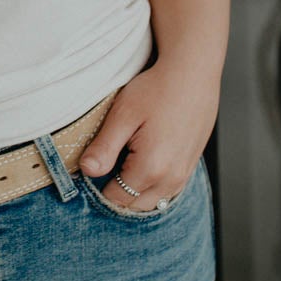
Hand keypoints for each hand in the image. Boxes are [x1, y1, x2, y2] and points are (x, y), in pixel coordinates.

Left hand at [79, 59, 218, 212]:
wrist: (193, 74)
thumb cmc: (158, 89)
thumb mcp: (123, 114)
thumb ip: (104, 148)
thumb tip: (87, 171)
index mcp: (151, 169)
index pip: (115, 198)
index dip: (98, 188)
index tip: (90, 170)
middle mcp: (171, 179)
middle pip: (134, 206)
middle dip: (116, 193)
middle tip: (104, 166)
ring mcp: (184, 174)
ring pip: (151, 202)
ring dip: (134, 192)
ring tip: (123, 163)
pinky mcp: (190, 166)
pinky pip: (166, 191)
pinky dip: (151, 185)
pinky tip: (143, 162)